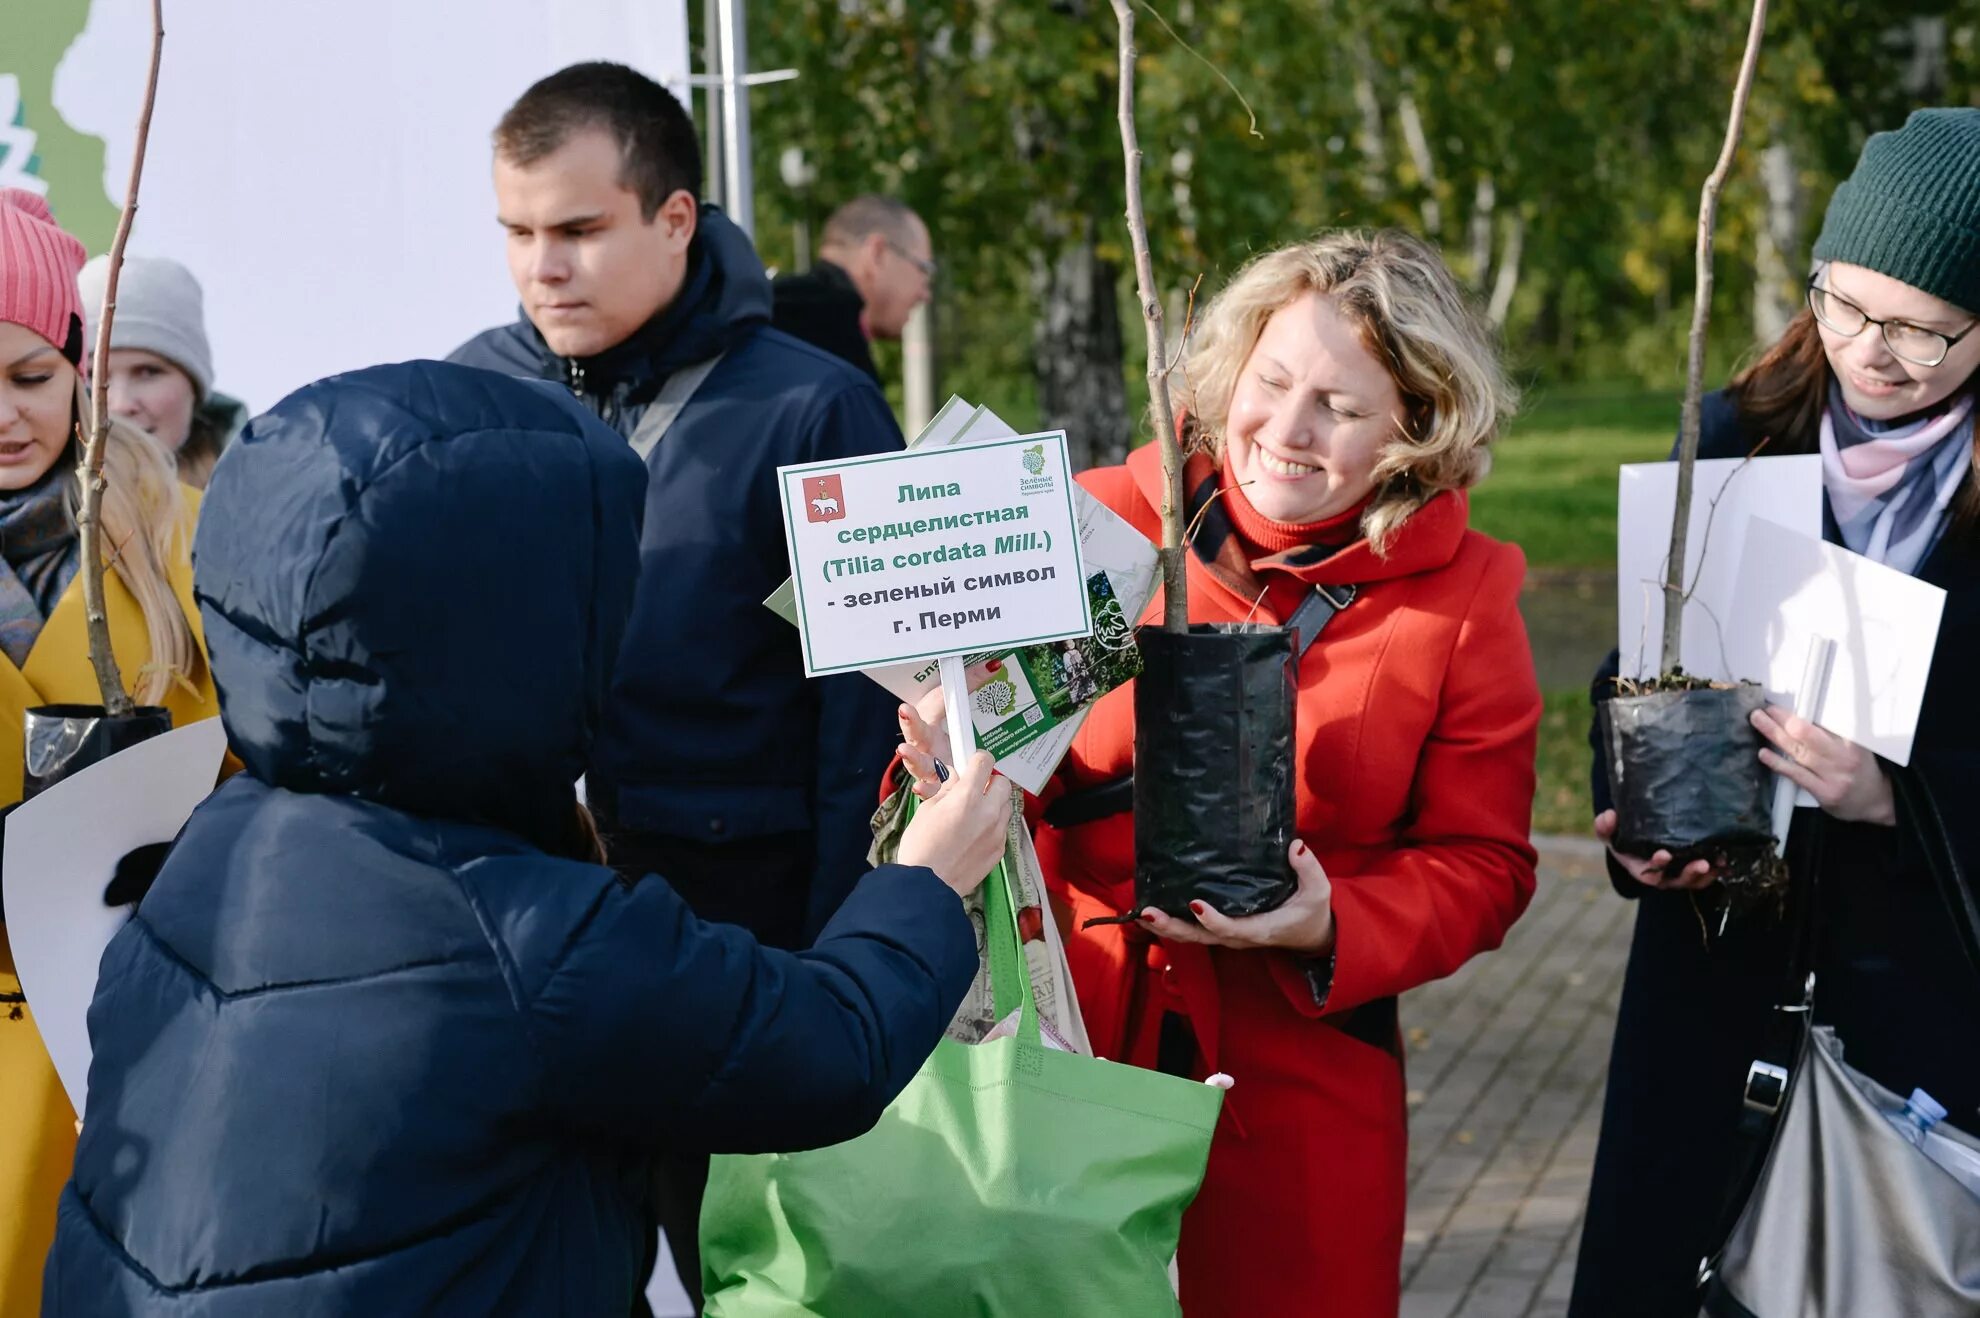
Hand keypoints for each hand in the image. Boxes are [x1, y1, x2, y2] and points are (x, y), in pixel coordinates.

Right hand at [896, 659, 1001, 800]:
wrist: (943, 767)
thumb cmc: (944, 734)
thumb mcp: (953, 707)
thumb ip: (970, 685)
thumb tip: (993, 666)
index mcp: (927, 726)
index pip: (922, 715)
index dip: (913, 715)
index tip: (906, 708)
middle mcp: (924, 747)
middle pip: (915, 738)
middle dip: (910, 729)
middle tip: (904, 725)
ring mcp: (929, 769)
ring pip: (920, 765)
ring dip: (913, 760)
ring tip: (904, 751)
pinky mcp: (937, 787)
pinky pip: (931, 790)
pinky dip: (926, 790)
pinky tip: (922, 789)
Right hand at [896, 750, 1010, 896]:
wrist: (926, 886)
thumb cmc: (920, 846)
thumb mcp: (927, 809)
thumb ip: (947, 790)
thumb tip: (956, 778)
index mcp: (967, 797)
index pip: (984, 762)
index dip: (977, 759)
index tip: (972, 764)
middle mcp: (988, 812)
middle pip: (1003, 783)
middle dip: (990, 782)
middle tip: (974, 789)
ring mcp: (997, 832)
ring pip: (1007, 805)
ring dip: (995, 803)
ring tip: (976, 812)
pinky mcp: (1000, 850)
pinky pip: (1003, 827)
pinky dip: (994, 824)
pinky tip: (975, 833)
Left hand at [1140, 840, 1334, 953]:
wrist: (1309, 935)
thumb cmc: (1311, 911)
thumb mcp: (1318, 891)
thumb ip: (1308, 869)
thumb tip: (1294, 846)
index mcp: (1260, 929)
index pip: (1233, 929)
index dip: (1213, 920)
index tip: (1196, 904)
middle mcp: (1238, 937)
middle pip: (1199, 937)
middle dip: (1172, 927)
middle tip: (1147, 912)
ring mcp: (1227, 936)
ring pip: (1191, 936)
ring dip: (1164, 926)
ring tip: (1139, 911)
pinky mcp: (1221, 930)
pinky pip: (1192, 930)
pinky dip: (1170, 922)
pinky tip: (1150, 909)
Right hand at [1593, 809, 1715, 889]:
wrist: (1638, 848)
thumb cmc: (1623, 841)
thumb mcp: (1610, 835)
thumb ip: (1605, 827)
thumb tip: (1608, 816)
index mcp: (1641, 870)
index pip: (1649, 872)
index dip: (1657, 865)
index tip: (1664, 854)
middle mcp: (1663, 877)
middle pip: (1678, 880)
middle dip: (1690, 873)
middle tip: (1702, 864)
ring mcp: (1679, 877)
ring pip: (1696, 880)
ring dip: (1709, 873)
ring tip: (1720, 861)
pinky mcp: (1693, 873)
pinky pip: (1707, 876)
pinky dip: (1718, 870)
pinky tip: (1727, 860)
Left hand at [1751, 705, 1894, 825]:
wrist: (1877, 802)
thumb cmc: (1861, 769)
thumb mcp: (1854, 746)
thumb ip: (1832, 732)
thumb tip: (1801, 713)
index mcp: (1852, 741)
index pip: (1826, 719)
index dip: (1804, 708)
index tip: (1786, 699)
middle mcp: (1844, 756)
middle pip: (1806, 733)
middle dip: (1782, 718)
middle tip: (1764, 708)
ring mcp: (1834, 776)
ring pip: (1798, 751)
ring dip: (1774, 733)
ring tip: (1757, 720)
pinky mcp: (1825, 792)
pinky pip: (1797, 775)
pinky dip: (1778, 763)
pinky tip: (1763, 753)